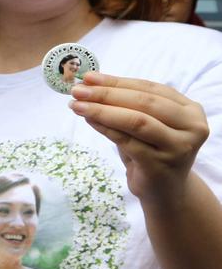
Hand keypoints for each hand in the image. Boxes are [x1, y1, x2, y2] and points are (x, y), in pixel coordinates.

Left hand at [70, 72, 208, 202]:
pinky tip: (88, 120)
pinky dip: (105, 128)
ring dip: (102, 110)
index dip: (118, 81)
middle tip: (78, 90)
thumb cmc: (151, 151)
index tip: (89, 76)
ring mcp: (178, 147)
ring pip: (136, 121)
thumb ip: (127, 104)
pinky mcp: (160, 165)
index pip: (151, 88)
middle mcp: (192, 127)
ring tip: (77, 105)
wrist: (165, 191)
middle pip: (144, 102)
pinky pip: (126, 141)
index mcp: (190, 110)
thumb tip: (90, 84)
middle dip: (107, 94)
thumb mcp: (146, 124)